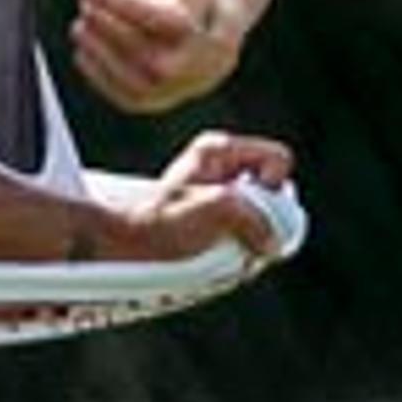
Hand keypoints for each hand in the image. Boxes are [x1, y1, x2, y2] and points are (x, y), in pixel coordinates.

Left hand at [68, 0, 246, 113]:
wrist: (210, 57)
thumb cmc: (197, 6)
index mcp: (191, 32)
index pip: (138, 9)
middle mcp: (175, 67)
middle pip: (114, 31)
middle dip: (96, 6)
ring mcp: (155, 90)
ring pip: (100, 52)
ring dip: (89, 26)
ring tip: (96, 10)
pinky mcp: (137, 103)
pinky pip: (96, 75)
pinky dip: (88, 53)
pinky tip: (92, 35)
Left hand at [96, 129, 299, 260]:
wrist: (123, 248)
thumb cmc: (161, 223)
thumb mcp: (216, 210)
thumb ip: (257, 217)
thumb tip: (275, 244)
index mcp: (221, 150)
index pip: (279, 160)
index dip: (272, 185)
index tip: (241, 204)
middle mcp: (224, 168)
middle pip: (276, 190)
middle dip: (265, 216)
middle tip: (230, 232)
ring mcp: (223, 194)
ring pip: (265, 216)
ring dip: (253, 235)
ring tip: (219, 244)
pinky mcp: (218, 220)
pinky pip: (250, 233)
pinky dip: (242, 247)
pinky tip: (217, 252)